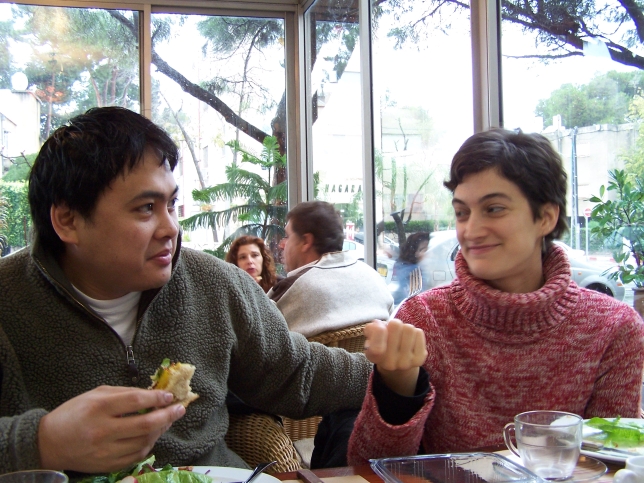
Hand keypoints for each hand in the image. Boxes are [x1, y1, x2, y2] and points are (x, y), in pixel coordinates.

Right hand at [38, 386, 185, 472]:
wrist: (49, 443)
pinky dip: (149, 445)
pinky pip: (136, 456)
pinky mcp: (107, 466)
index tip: (169, 395)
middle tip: (180, 408)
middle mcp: (103, 431)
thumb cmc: (74, 413)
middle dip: (167, 415)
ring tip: (168, 420)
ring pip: (144, 442)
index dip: (156, 397)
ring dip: (161, 430)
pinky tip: (153, 435)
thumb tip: (151, 393)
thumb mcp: (95, 394)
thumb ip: (124, 393)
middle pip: (145, 424)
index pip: (135, 401)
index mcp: (99, 408)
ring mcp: (105, 451)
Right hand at [364, 319, 426, 395]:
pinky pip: (419, 333)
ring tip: (402, 335)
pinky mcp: (418, 360)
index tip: (382, 328)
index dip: (379, 331)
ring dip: (405, 328)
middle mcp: (389, 364)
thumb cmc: (383, 344)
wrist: (397, 363)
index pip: (376, 343)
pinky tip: (411, 340)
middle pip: (395, 326)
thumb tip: (379, 325)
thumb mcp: (372, 336)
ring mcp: (404, 363)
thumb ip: (372, 328)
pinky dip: (416, 333)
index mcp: (374, 357)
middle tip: (393, 331)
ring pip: (409, 328)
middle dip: (394, 324)